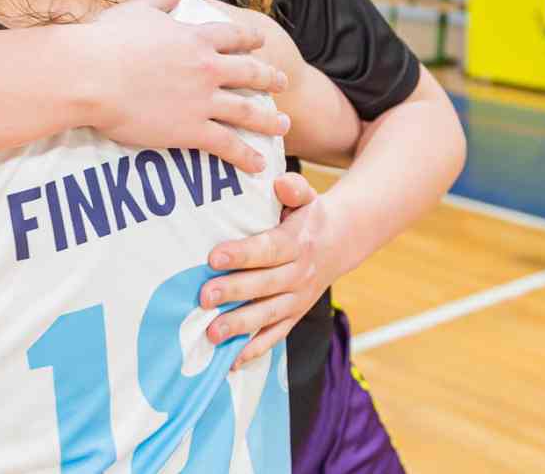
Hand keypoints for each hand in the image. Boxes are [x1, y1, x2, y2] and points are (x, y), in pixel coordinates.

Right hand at [84, 0, 288, 173]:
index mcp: (195, 37)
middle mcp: (207, 67)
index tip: (261, 42)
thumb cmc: (107, 40)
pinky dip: (245, 156)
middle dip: (269, 78)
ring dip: (268, 120)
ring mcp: (203, 100)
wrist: (92, 75)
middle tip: (283, 83)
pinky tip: (258, 165)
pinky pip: (227, 145)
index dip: (249, 39)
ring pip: (247, 111)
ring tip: (284, 125)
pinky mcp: (191, 129)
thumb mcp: (138, 10)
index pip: (232, 36)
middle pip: (249, 72)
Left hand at [202, 173, 331, 367]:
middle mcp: (300, 274)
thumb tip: (280, 183)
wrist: (340, 242)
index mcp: (298, 243)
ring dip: (240, 326)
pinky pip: (276, 336)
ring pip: (269, 315)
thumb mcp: (308, 196)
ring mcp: (298, 298)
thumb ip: (294, 188)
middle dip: (234, 292)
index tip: (213, 257)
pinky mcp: (294, 315)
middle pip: (265, 285)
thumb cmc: (309, 215)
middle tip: (203, 297)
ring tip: (211, 333)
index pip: (269, 250)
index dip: (242, 254)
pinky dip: (255, 350)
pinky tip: (231, 361)